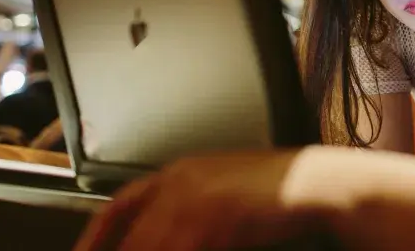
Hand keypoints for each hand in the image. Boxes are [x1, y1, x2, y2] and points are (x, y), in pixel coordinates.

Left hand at [74, 149, 340, 250]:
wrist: (317, 184)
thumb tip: (166, 235)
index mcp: (179, 172)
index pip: (121, 205)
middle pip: (134, 237)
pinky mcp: (216, 219)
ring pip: (153, 248)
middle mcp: (181, 182)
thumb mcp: (223, 190)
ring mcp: (197, 200)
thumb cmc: (277, 191)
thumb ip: (189, 209)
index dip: (97, 235)